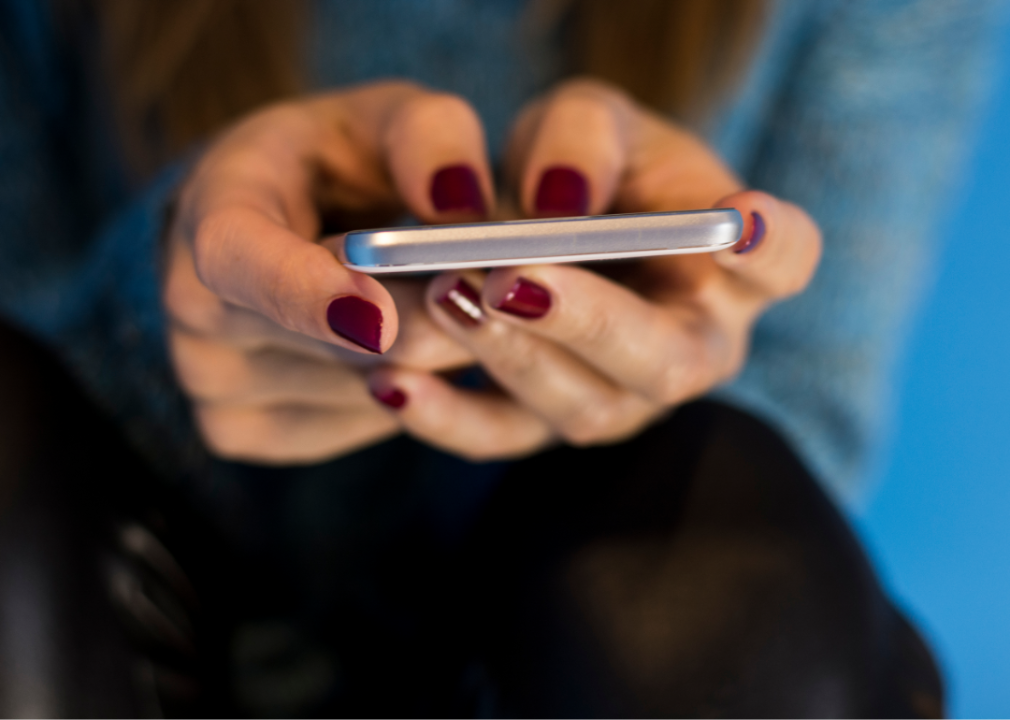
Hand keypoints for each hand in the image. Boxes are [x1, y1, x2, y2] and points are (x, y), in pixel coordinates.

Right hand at [164, 82, 497, 463]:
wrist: (272, 219)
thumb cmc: (334, 163)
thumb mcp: (386, 119)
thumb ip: (429, 137)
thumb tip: (460, 203)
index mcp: (212, 208)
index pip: (239, 261)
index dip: (309, 294)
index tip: (383, 317)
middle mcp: (191, 306)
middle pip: (335, 348)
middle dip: (432, 320)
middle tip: (492, 284)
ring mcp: (208, 380)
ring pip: (364, 393)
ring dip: (429, 358)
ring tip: (443, 303)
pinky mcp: (237, 430)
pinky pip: (356, 425)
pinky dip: (405, 391)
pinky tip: (403, 346)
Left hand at [367, 80, 821, 459]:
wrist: (536, 222)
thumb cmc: (582, 166)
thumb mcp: (585, 124)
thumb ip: (583, 138)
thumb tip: (561, 198)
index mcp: (729, 269)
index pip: (784, 263)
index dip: (773, 247)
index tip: (740, 219)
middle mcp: (688, 347)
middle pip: (668, 361)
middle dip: (589, 322)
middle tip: (513, 277)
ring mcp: (619, 397)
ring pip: (582, 408)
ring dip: (511, 358)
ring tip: (445, 296)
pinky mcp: (544, 423)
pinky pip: (500, 439)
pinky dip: (445, 417)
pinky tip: (392, 384)